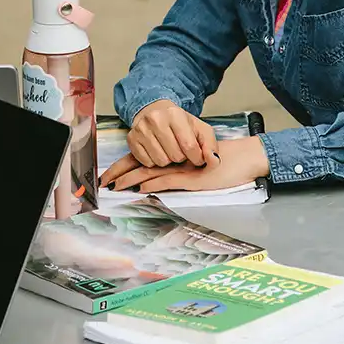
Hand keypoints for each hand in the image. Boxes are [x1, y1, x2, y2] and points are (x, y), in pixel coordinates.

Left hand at [100, 136, 269, 193]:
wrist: (241, 158)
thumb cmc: (219, 162)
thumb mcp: (194, 165)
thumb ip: (175, 171)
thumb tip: (151, 182)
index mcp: (170, 155)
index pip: (141, 160)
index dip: (122, 167)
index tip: (105, 176)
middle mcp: (172, 160)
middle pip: (140, 165)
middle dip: (119, 173)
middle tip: (102, 182)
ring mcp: (181, 169)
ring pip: (150, 173)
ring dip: (131, 180)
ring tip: (114, 186)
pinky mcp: (193, 179)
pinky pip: (169, 180)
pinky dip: (154, 184)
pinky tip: (142, 188)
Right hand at [127, 99, 219, 167]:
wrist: (156, 112)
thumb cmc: (180, 124)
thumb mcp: (200, 130)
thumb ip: (211, 145)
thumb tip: (213, 161)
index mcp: (175, 114)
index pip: (189, 146)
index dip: (196, 157)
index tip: (196, 156)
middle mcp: (155, 119)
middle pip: (175, 156)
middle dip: (181, 158)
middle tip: (180, 150)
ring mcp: (141, 129)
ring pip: (160, 161)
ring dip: (168, 161)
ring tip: (169, 150)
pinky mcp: (131, 139)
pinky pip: (147, 163)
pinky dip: (154, 161)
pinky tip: (157, 150)